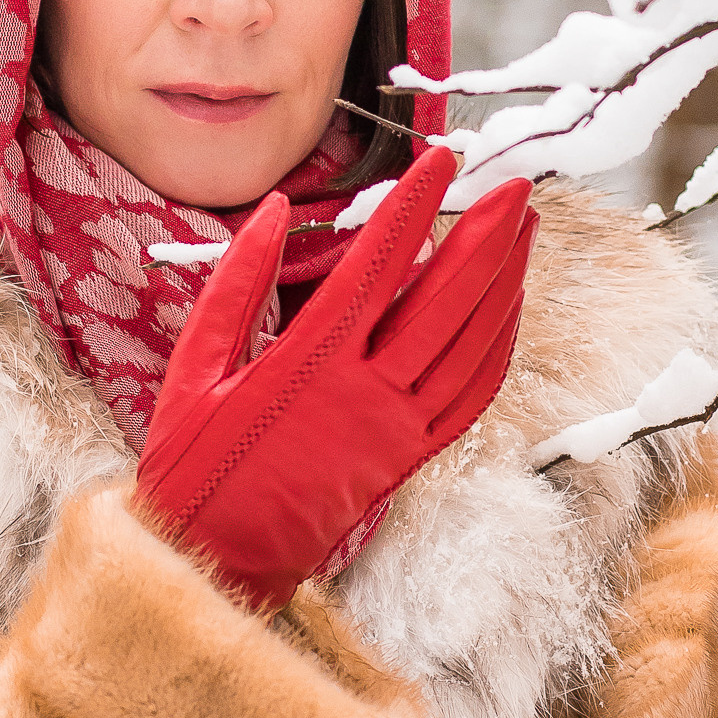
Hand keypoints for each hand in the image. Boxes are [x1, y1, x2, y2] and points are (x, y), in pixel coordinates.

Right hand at [134, 145, 537, 612]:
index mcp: (309, 364)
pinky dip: (498, 347)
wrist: (213, 561)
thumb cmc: (194, 464)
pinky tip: (508, 309)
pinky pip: (470, 399)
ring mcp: (395, 430)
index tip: (440, 156)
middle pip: (446, 300)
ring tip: (523, 230)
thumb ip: (236, 283)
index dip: (414, 204)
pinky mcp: (408, 458)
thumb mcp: (194, 367)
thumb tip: (272, 209)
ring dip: (505, 282)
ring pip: (471, 346)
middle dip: (487, 235)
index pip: (378, 264)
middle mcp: (365, 395)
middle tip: (515, 183)